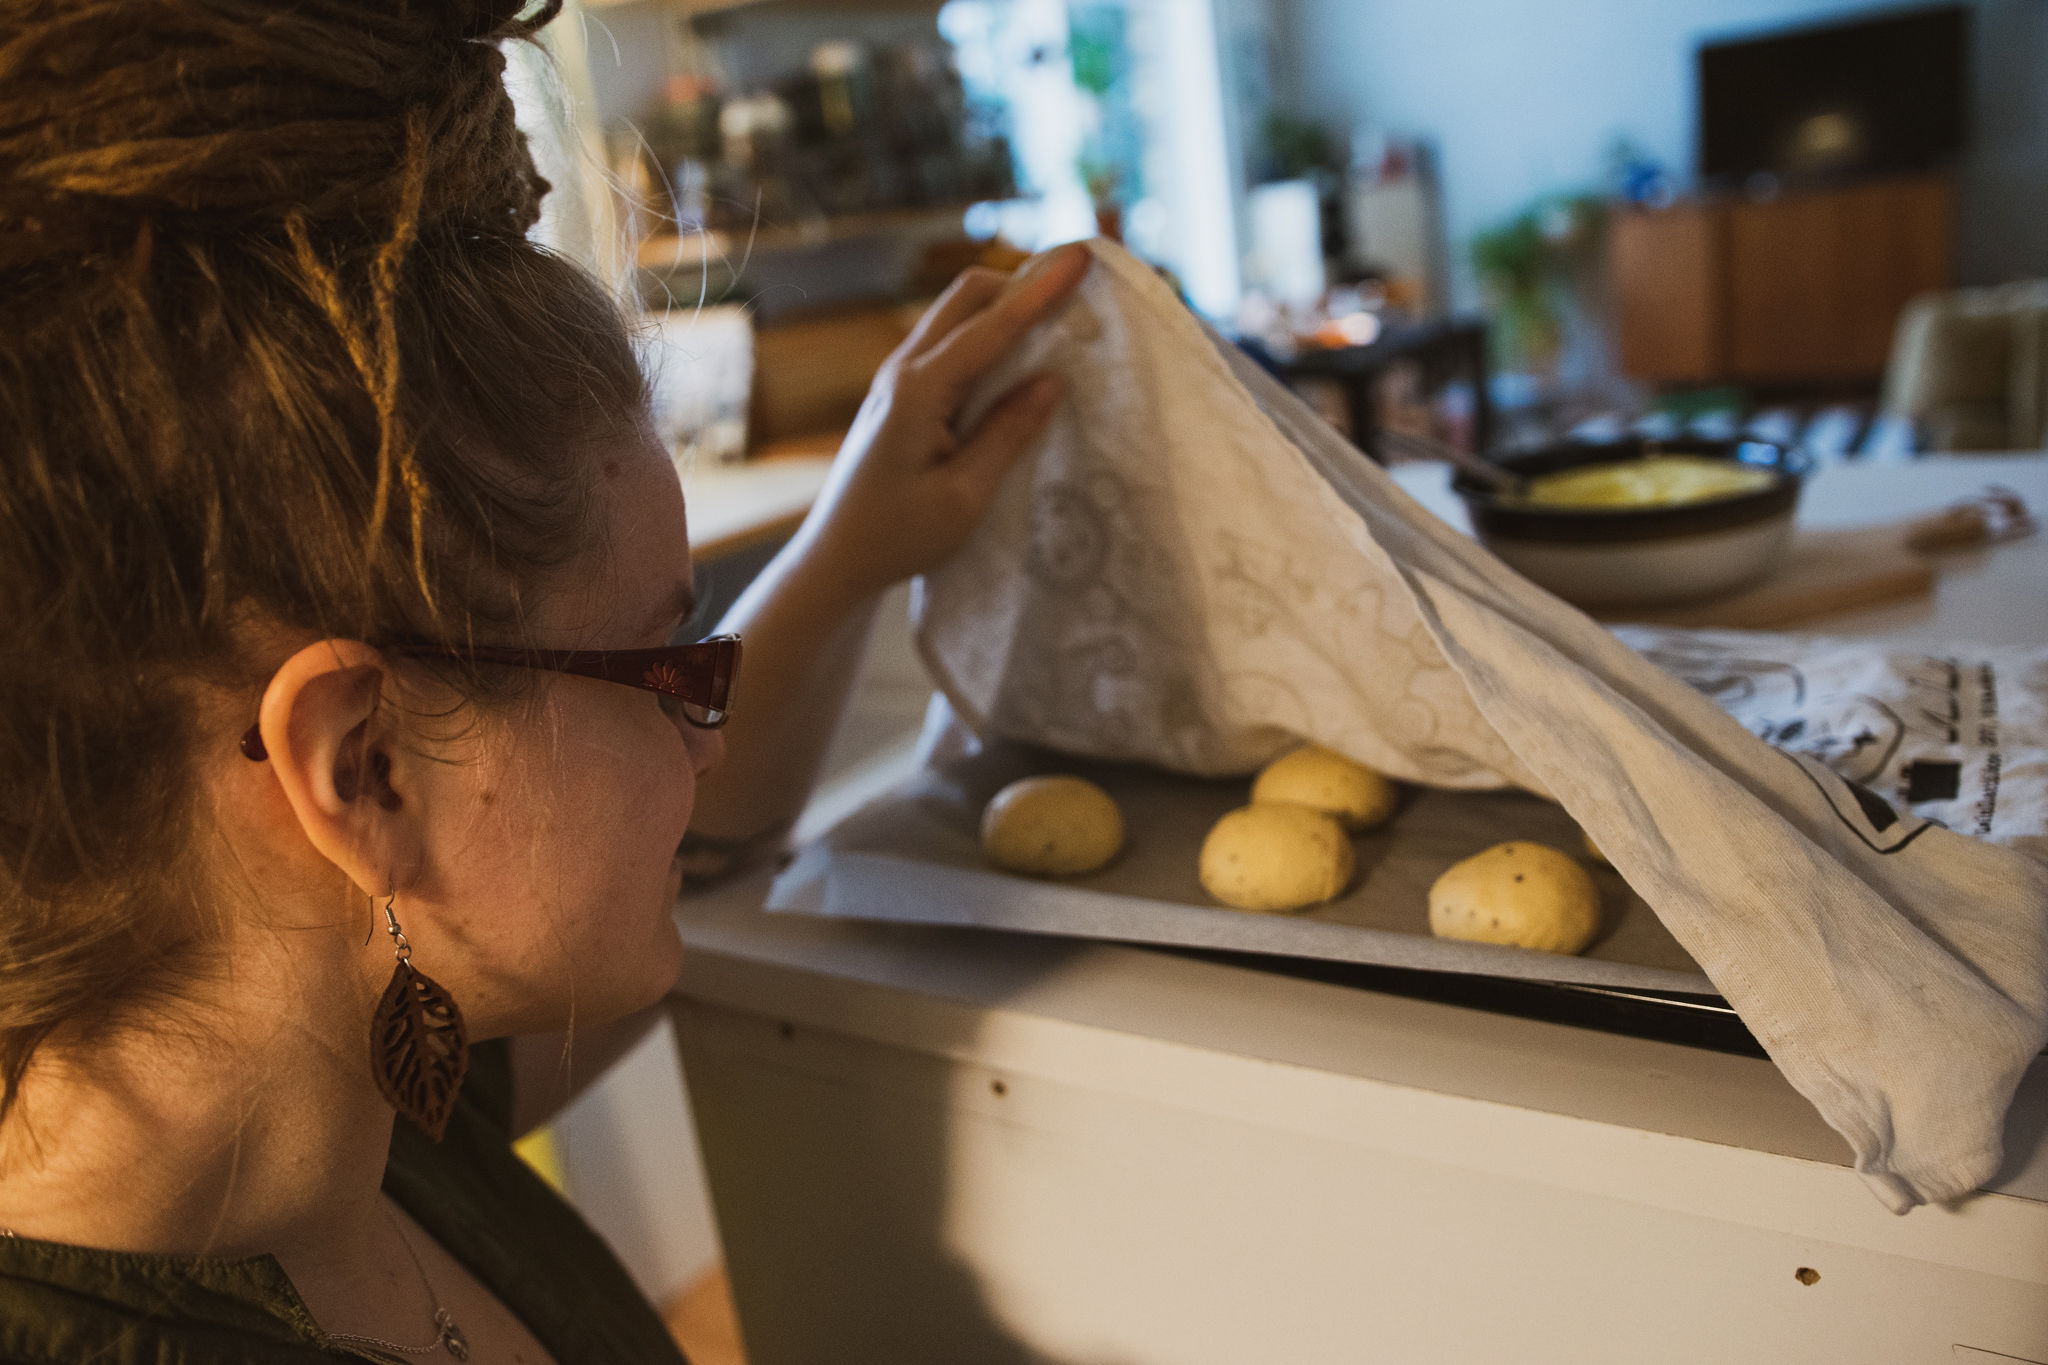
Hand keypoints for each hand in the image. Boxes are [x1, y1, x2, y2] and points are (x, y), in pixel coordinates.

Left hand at [793, 242, 1091, 599]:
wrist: (836, 558)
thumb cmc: (897, 536)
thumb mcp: (965, 496)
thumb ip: (1008, 432)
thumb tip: (1052, 379)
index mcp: (919, 390)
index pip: (992, 326)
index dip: (1041, 291)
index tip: (1081, 256)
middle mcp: (903, 371)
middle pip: (968, 297)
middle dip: (1022, 284)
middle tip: (1075, 286)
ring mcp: (897, 380)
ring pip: (957, 317)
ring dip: (1004, 308)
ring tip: (1056, 318)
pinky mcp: (900, 396)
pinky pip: (949, 346)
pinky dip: (987, 337)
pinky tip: (1015, 358)